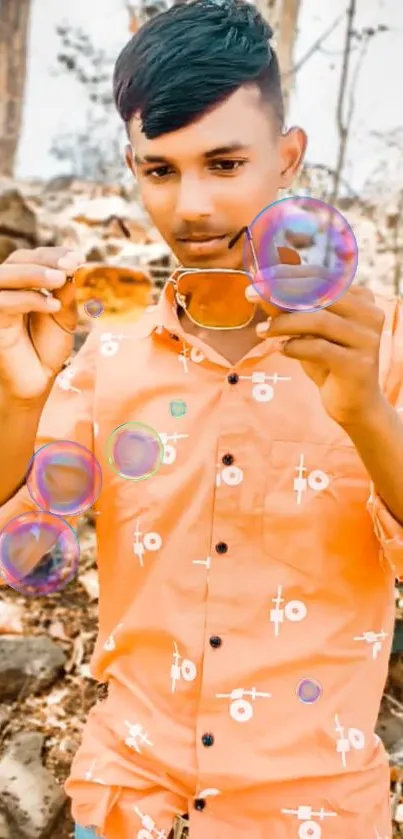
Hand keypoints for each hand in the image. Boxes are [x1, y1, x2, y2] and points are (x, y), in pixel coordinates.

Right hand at [0, 246, 83, 402]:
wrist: (37, 382)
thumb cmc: (47, 349)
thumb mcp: (63, 317)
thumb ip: (64, 294)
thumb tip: (70, 268)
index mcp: (22, 283)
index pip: (33, 257)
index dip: (53, 254)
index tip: (78, 257)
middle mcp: (5, 289)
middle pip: (17, 260)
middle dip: (46, 260)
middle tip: (71, 265)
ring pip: (5, 276)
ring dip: (34, 274)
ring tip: (62, 279)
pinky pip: (3, 302)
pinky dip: (29, 299)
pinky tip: (53, 306)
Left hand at [247, 274, 385, 426]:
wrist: (352, 402)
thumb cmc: (327, 361)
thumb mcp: (305, 330)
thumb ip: (287, 308)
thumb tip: (259, 286)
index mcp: (361, 298)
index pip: (321, 277)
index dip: (287, 275)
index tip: (257, 278)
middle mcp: (370, 314)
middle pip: (320, 294)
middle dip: (281, 292)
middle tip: (251, 295)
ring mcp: (367, 339)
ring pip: (320, 321)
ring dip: (284, 322)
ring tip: (262, 330)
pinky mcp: (359, 364)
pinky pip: (320, 349)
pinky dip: (295, 346)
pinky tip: (281, 348)